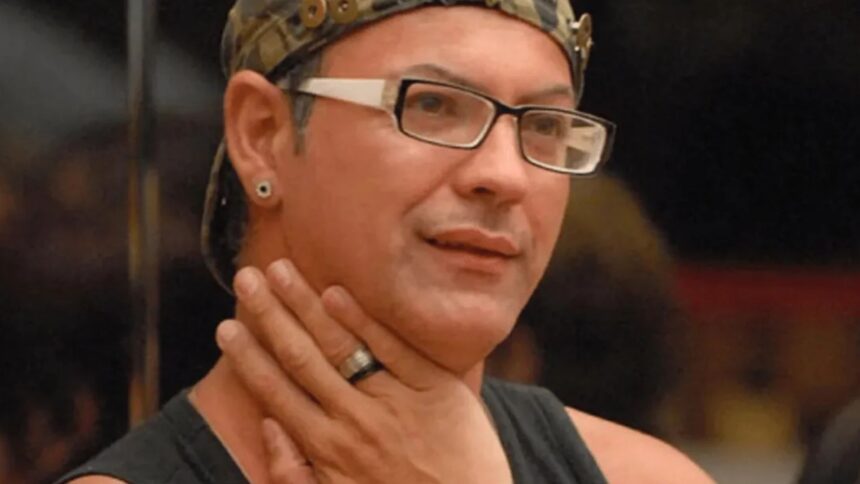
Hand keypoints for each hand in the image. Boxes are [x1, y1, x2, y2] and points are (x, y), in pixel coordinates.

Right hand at [216, 259, 511, 483]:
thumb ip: (294, 474)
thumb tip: (267, 426)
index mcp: (327, 449)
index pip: (277, 392)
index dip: (249, 357)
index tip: (226, 328)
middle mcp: (354, 420)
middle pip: (301, 357)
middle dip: (269, 315)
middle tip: (246, 278)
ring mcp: (395, 400)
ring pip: (339, 344)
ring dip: (305, 304)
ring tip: (280, 270)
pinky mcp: (435, 388)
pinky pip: (392, 348)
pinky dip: (363, 320)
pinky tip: (336, 293)